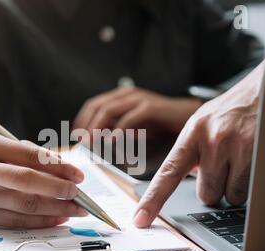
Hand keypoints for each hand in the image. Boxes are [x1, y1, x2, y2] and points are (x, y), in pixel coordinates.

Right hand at [0, 132, 86, 228]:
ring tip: (75, 209)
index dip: (57, 166)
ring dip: (54, 208)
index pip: (28, 155)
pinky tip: (57, 219)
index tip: (79, 175)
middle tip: (78, 194)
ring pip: (23, 203)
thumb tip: (66, 173)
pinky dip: (40, 221)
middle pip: (25, 180)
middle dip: (57, 188)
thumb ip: (28, 155)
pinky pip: (15, 221)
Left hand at [73, 87, 202, 136]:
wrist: (189, 116)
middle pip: (97, 106)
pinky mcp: (152, 107)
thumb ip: (117, 132)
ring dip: (96, 127)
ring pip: (109, 109)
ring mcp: (139, 99)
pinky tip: (113, 141)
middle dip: (85, 124)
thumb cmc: (161, 124)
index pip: (93, 105)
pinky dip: (119, 130)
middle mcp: (127, 95)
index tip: (75, 136)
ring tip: (90, 142)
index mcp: (121, 98)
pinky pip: (130, 117)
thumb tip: (98, 143)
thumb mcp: (134, 128)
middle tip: (79, 141)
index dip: (81, 120)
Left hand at [133, 62, 264, 227]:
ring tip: (240, 159)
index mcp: (191, 134)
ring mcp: (235, 147)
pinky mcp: (257, 154)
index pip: (167, 173)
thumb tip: (177, 184)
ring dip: (233, 186)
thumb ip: (189, 153)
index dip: (153, 200)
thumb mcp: (202, 125)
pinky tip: (252, 162)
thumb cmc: (231, 111)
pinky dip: (249, 184)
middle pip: (205, 194)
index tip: (141, 220)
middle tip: (224, 165)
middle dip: (215, 186)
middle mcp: (210, 140)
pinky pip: (247, 191)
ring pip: (228, 196)